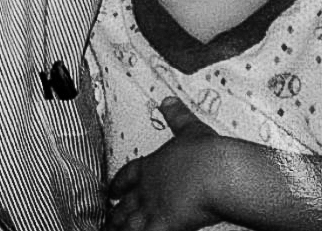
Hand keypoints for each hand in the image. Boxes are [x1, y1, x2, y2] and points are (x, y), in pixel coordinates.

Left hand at [105, 97, 224, 230]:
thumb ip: (177, 116)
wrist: (215, 172)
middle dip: (116, 213)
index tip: (111, 189)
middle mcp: (149, 188)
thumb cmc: (206, 154)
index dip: (119, 182)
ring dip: (118, 227)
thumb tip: (169, 102)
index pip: (129, 174)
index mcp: (153, 165)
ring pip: (129, 222)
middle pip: (126, 204)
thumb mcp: (190, 128)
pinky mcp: (164, 224)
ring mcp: (154, 207)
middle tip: (107, 219)